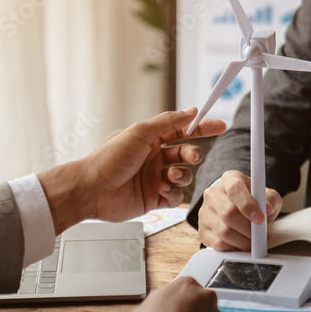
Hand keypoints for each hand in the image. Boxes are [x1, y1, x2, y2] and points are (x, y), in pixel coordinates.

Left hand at [37, 108, 225, 232]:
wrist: (91, 190)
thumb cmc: (108, 159)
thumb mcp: (140, 132)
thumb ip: (168, 122)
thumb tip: (190, 112)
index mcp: (150, 139)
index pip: (182, 130)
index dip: (202, 127)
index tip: (219, 125)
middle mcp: (154, 158)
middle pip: (186, 153)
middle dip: (193, 153)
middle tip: (191, 156)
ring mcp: (154, 178)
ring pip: (184, 175)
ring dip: (182, 175)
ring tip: (168, 177)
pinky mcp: (153, 199)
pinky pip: (176, 196)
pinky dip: (173, 193)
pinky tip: (162, 190)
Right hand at [197, 170, 282, 250]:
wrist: (238, 208)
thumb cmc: (252, 200)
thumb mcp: (266, 195)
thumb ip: (270, 199)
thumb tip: (267, 208)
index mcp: (229, 179)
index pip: (235, 189)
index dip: (248, 205)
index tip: (261, 219)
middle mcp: (213, 194)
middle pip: (228, 213)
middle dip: (248, 228)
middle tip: (261, 235)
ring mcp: (205, 212)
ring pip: (224, 231)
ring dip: (243, 241)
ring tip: (254, 241)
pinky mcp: (203, 230)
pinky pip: (218, 244)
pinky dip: (234, 248)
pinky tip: (241, 243)